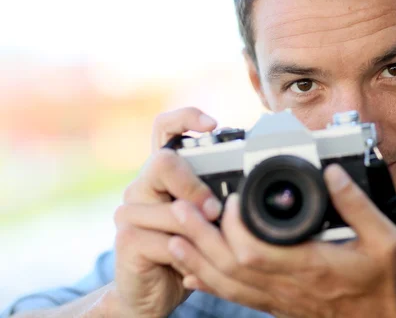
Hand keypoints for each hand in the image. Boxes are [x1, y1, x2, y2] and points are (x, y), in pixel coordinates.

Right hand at [109, 107, 222, 317]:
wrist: (153, 293)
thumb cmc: (186, 250)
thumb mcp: (205, 219)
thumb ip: (217, 197)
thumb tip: (251, 185)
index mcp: (164, 174)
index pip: (165, 128)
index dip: (186, 118)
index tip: (212, 125)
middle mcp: (142, 185)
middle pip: (164, 162)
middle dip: (195, 185)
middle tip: (214, 209)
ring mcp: (129, 211)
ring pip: (170, 208)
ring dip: (196, 229)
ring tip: (208, 242)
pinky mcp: (127, 240)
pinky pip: (165, 241)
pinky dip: (187, 255)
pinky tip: (190, 264)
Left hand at [167, 164, 395, 317]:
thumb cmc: (382, 281)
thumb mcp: (383, 237)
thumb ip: (356, 203)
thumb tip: (333, 173)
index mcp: (310, 266)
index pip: (256, 251)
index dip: (233, 227)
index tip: (228, 200)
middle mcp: (287, 286)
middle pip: (229, 267)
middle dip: (200, 238)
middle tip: (180, 210)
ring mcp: (278, 300)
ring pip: (226, 285)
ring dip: (196, 260)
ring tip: (174, 236)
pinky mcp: (276, 306)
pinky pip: (235, 298)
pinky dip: (209, 283)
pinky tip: (192, 271)